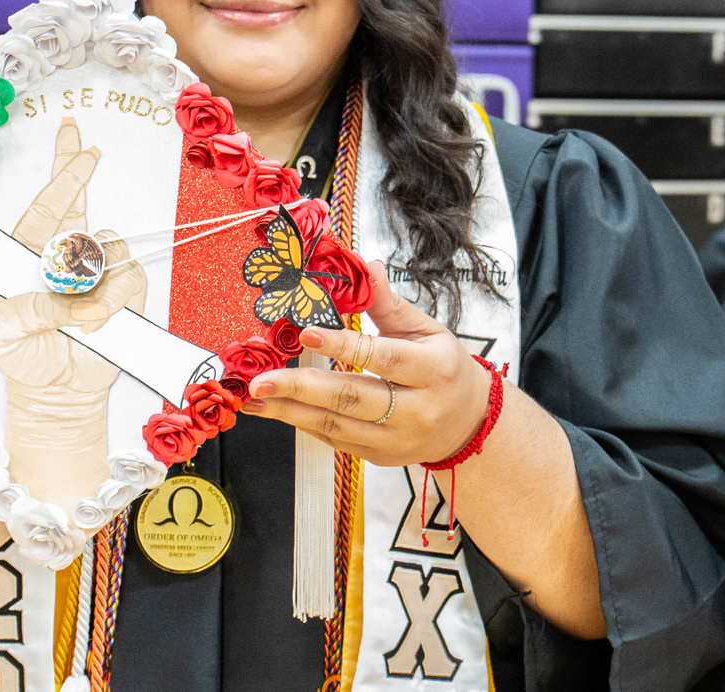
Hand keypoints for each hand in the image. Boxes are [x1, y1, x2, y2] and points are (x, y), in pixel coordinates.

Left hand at [0, 118, 146, 389]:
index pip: (47, 205)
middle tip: (91, 148)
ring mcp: (97, 272)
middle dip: (81, 170)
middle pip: (79, 200)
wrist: (56, 388)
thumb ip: (34, 309)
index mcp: (29, 254)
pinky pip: (130, 279)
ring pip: (110, 248)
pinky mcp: (124, 292)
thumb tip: (75, 303)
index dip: (63, 172)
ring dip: (97, 283)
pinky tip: (96, 324)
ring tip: (80, 319)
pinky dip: (114, 303)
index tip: (76, 142)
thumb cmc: (24, 354)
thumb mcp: (8, 331)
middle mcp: (65, 255)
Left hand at [244, 261, 493, 465]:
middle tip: (260, 380)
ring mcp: (397, 439)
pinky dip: (304, 424)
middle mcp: (416, 409)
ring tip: (254, 397)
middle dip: (300, 389)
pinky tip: (278, 409)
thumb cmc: (444, 370)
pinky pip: (336, 440)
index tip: (305, 333)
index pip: (382, 357)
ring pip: (337, 425)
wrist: (469, 424)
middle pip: (352, 398)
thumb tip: (367, 266)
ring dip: (290, 411)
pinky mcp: (381, 457)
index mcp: (432, 370)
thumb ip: (391, 305)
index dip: (343, 345)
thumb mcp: (428, 331)